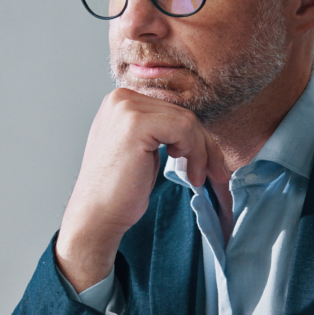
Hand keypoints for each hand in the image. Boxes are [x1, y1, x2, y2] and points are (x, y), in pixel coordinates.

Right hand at [56, 88, 227, 290]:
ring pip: (187, 121)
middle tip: (217, 173)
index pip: (172, 110)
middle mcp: (121, 98)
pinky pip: (184, 129)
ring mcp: (126, 108)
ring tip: (196, 178)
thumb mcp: (142, 149)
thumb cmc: (119, 190)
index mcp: (122, 101)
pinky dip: (194, 153)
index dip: (195, 137)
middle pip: (182, 113)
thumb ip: (161, 131)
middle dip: (205, 146)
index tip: (210, 163)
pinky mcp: (136, 123)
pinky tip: (189, 175)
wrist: (97, 216)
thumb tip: (200, 130)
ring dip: (201, 153)